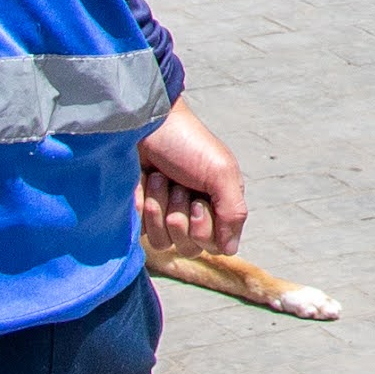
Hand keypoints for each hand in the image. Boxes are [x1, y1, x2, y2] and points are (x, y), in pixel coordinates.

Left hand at [134, 100, 246, 256]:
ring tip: (159, 179)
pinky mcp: (140, 212)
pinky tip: (143, 183)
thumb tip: (230, 250)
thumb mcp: (221, 173)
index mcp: (218, 205)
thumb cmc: (186, 143)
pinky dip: (142, 205)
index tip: (198, 201)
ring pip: (163, 242)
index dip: (203, 228)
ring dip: (159, 207)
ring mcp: (165, 214)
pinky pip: (140, 232)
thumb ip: (234, 212)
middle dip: (179, 215)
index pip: (215, 245)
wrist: (145, 123)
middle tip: (178, 185)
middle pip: (189, 247)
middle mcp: (193, 213)